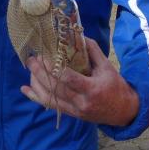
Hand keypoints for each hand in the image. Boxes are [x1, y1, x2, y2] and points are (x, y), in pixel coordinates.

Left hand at [21, 38, 139, 125]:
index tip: (45, 55)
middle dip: (41, 73)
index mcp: (92, 89)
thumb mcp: (108, 67)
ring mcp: (75, 110)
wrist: (123, 111)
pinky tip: (26, 89)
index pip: (69, 79)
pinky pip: (50, 106)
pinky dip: (36, 97)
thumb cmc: (116, 86)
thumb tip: (78, 35)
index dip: (54, 68)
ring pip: (49, 98)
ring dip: (36, 83)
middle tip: (32, 59)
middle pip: (55, 88)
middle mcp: (81, 102)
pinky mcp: (71, 114)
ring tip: (30, 68)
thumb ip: (93, 51)